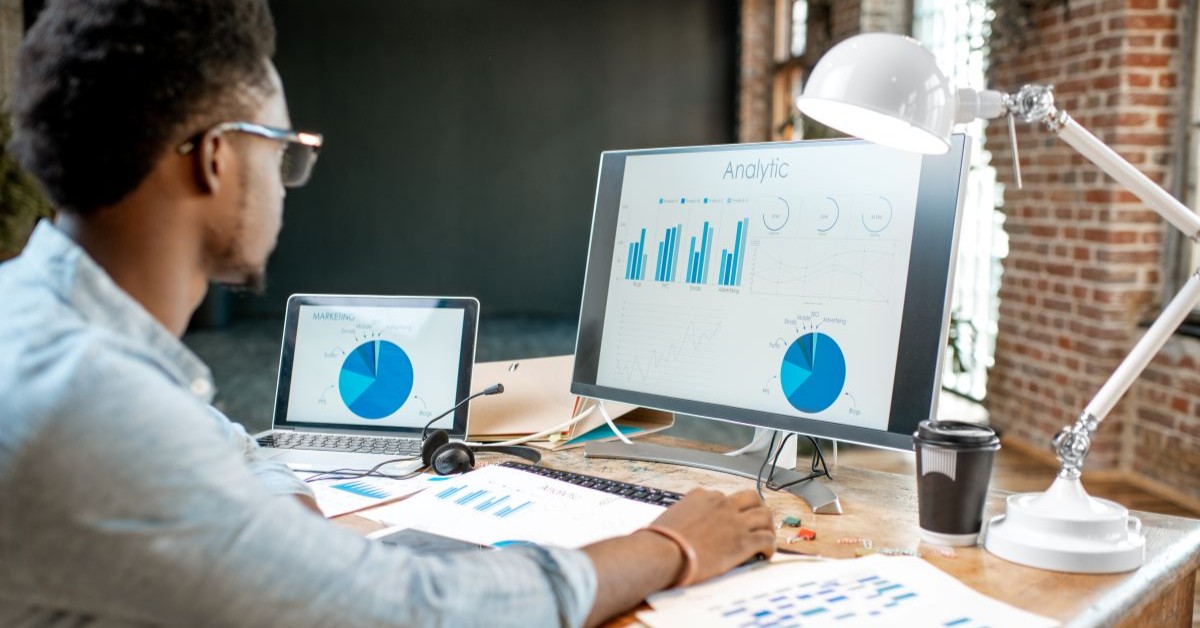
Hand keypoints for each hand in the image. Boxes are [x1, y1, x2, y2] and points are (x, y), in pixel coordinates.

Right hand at [649, 489, 775, 583]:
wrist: (663, 552)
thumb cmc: (660, 539)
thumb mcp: (671, 516)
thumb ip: (684, 515)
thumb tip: (682, 525)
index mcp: (702, 496)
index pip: (723, 497)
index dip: (729, 510)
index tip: (730, 520)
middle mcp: (721, 504)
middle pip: (751, 498)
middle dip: (757, 508)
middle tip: (758, 520)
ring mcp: (734, 522)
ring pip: (764, 515)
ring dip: (768, 526)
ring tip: (766, 536)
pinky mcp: (742, 542)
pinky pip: (766, 539)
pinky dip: (770, 546)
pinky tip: (766, 553)